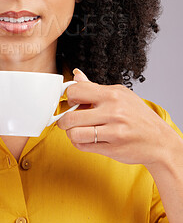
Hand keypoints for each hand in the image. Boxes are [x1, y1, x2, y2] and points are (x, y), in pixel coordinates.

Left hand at [57, 68, 176, 166]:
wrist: (159, 141)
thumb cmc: (137, 116)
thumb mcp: (120, 94)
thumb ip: (94, 87)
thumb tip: (76, 74)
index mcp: (112, 95)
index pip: (75, 91)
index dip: (69, 98)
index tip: (71, 103)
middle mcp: (113, 112)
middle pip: (70, 117)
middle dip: (63, 120)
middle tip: (67, 121)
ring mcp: (113, 132)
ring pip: (74, 134)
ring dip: (70, 134)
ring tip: (76, 131)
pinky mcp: (112, 149)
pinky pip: (83, 146)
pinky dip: (79, 143)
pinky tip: (86, 139)